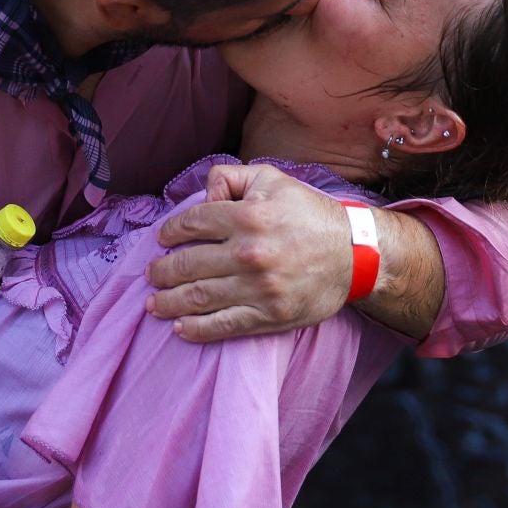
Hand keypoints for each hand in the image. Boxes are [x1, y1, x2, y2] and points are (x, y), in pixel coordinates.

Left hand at [145, 163, 350, 342]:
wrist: (355, 254)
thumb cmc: (310, 214)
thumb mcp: (273, 180)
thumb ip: (233, 178)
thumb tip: (203, 191)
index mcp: (248, 216)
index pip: (192, 224)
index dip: (170, 232)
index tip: (162, 240)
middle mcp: (249, 252)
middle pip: (188, 264)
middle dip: (162, 271)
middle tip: (152, 275)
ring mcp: (258, 287)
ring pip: (199, 297)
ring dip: (170, 302)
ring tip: (155, 303)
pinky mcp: (269, 315)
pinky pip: (224, 325)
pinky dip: (197, 329)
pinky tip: (180, 328)